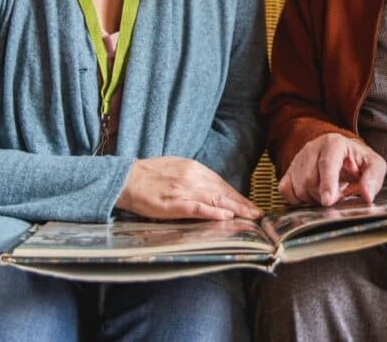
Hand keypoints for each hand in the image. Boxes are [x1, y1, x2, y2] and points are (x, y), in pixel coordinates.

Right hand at [117, 157, 262, 220]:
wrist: (127, 179)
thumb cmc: (151, 174)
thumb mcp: (177, 169)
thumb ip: (194, 177)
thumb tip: (211, 188)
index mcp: (194, 168)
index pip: (221, 184)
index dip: (238, 195)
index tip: (251, 205)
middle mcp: (192, 177)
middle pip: (223, 192)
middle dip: (243, 204)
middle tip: (259, 214)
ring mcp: (183, 190)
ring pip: (215, 200)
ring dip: (235, 209)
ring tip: (250, 217)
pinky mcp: (173, 204)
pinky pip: (197, 208)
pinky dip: (213, 212)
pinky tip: (225, 216)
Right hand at [278, 133, 385, 206]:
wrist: (341, 154)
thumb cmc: (357, 160)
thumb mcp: (373, 165)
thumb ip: (373, 178)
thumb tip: (367, 195)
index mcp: (333, 143)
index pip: (327, 163)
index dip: (327, 183)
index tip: (328, 200)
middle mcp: (312, 148)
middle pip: (310, 179)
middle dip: (324, 195)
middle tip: (337, 195)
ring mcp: (298, 159)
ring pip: (298, 187)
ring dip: (313, 199)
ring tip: (326, 192)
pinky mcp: (289, 170)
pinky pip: (285, 191)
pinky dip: (297, 200)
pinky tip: (311, 195)